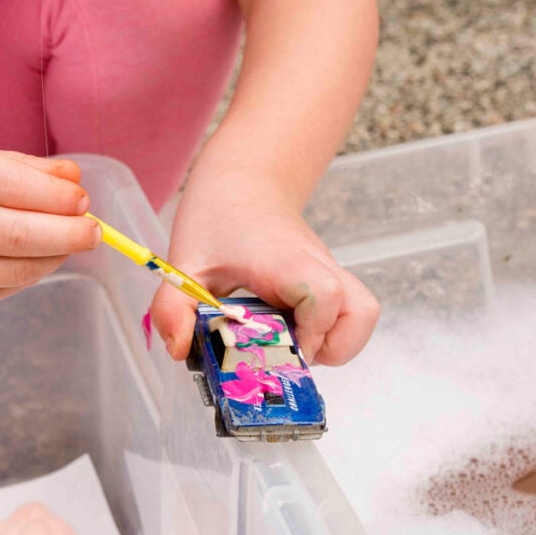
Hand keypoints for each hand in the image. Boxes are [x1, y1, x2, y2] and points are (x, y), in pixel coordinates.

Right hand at [0, 138, 100, 302]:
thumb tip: (74, 180)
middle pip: (12, 237)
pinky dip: (31, 273)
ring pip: (11, 271)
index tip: (83, 198)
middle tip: (94, 230)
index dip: (52, 196)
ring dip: (54, 258)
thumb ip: (19, 166)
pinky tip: (43, 257)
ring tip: (73, 241)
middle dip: (65, 234)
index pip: (5, 187)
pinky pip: (0, 289)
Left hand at [150, 172, 378, 366]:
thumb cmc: (218, 218)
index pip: (323, 295)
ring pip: (362, 315)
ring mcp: (328, 273)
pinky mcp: (328, 280)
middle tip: (288, 353)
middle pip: (360, 312)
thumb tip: (178, 348)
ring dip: (335, 343)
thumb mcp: (186, 262)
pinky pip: (347, 313)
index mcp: (286, 261)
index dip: (307, 333)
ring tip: (292, 345)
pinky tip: (290, 331)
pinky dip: (329, 333)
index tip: (276, 346)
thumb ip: (173, 306)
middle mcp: (318, 266)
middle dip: (331, 348)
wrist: (244, 181)